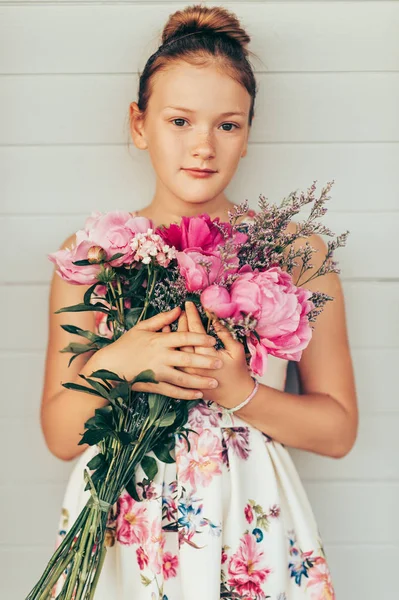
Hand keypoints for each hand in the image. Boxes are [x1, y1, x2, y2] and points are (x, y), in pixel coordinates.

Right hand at [92, 306, 223, 399]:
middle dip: (205, 361)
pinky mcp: (154, 385)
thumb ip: (161, 319)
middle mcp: (160, 357)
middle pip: (186, 358)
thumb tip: (178, 310)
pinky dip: (186, 394)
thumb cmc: (126, 344)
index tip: (213, 340)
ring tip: (214, 383)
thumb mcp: (141, 327)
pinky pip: (172, 391)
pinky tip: (198, 395)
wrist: (109, 366)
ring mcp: (157, 372)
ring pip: (182, 378)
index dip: (199, 338)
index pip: (183, 337)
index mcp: (158, 340)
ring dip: (199, 381)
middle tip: (220, 363)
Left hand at [166, 301, 254, 408]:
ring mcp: (187, 372)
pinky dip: (169, 348)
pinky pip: (172, 360)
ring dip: (171, 334)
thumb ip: (225, 335)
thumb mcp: (236, 351)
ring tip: (169, 321)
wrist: (234, 395)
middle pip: (183, 338)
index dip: (192, 316)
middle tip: (181, 310)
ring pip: (175, 349)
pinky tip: (166, 338)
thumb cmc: (238, 371)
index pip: (196, 331)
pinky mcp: (184, 378)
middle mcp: (194, 364)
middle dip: (182, 321)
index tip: (188, 304)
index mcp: (208, 355)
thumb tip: (215, 320)